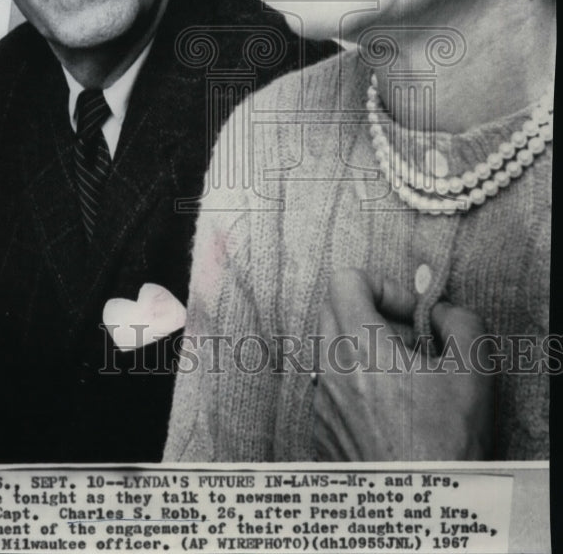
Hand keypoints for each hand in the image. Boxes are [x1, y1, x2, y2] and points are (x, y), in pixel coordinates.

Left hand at [312, 267, 493, 460]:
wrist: (419, 511)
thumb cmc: (445, 445)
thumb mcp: (472, 371)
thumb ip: (459, 322)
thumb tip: (440, 312)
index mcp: (358, 346)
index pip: (345, 280)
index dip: (384, 286)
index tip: (412, 317)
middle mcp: (328, 370)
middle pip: (334, 310)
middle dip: (372, 315)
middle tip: (410, 345)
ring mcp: (320, 403)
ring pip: (331, 352)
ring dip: (364, 354)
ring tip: (404, 384)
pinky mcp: (320, 432)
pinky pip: (330, 390)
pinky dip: (356, 389)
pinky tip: (390, 416)